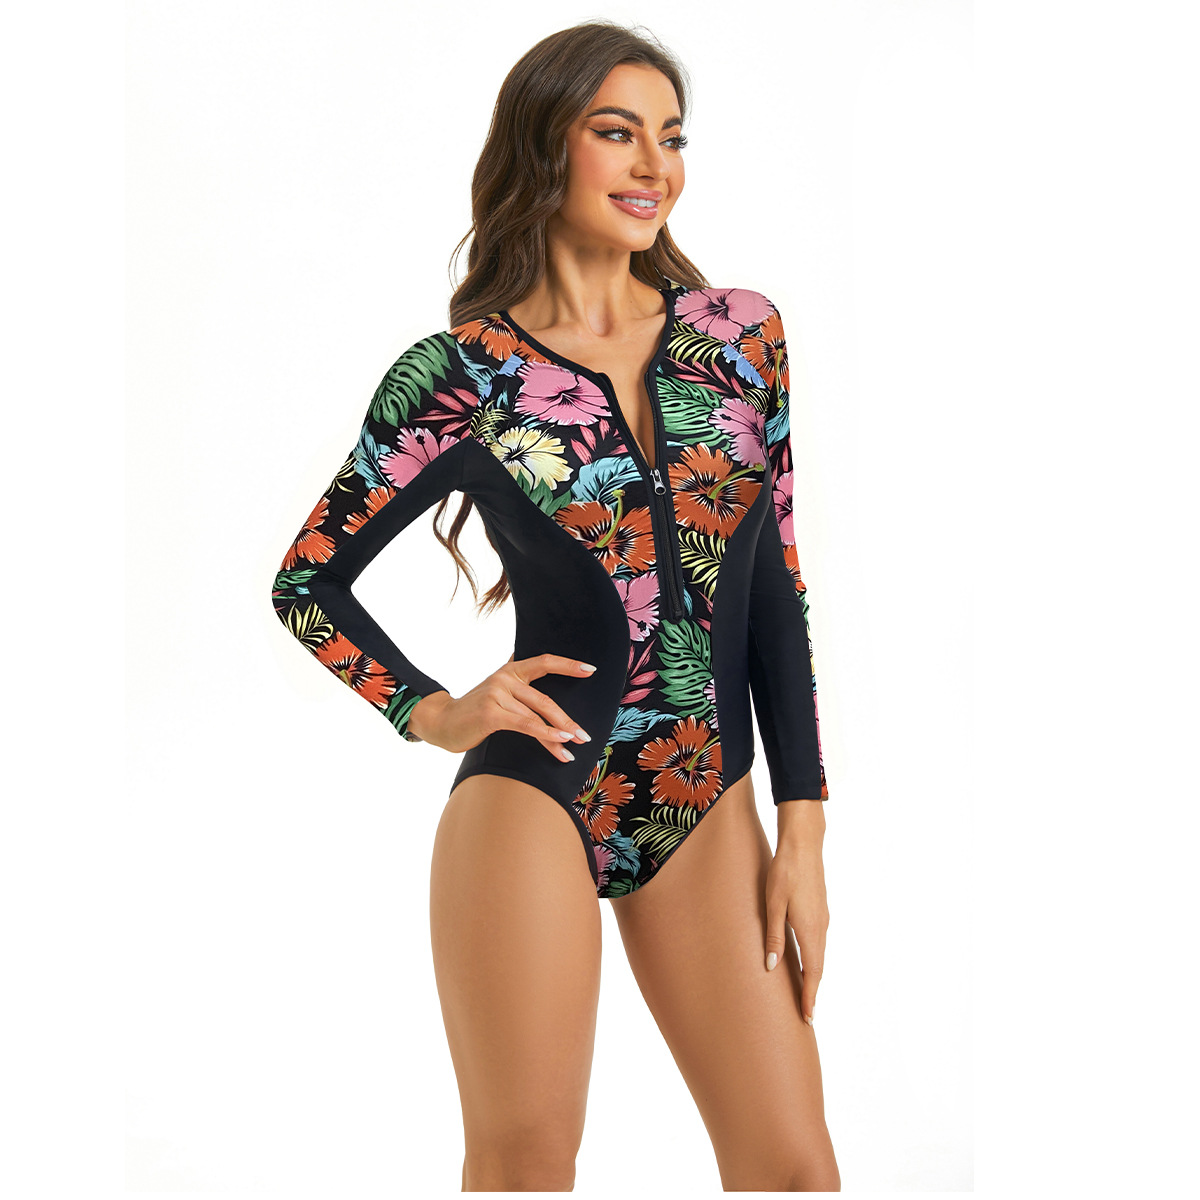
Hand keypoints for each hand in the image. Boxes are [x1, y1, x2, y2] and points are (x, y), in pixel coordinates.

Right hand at [407, 652, 595, 760]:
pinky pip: (525, 725)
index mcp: (510, 670)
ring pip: (537, 716)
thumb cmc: (473, 709)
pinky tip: (560, 744)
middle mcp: (504, 678)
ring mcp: (497, 694)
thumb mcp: (496, 689)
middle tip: (585, 735)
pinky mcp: (491, 713)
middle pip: (545, 699)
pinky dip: (545, 734)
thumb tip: (531, 661)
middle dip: (568, 719)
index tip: (591, 670)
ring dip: (559, 734)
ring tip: (575, 746)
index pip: (544, 662)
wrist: (441, 722)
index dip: (568, 664)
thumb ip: (515, 678)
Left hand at [764, 801, 828, 1025]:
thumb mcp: (773, 905)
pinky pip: (819, 941)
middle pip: (819, 967)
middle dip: (812, 991)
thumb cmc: (785, 872)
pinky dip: (814, 958)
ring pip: (820, 954)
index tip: (808, 1018)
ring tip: (804, 992)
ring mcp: (823, 918)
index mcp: (810, 930)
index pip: (813, 973)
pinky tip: (805, 959)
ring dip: (813, 975)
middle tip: (806, 1014)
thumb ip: (773, 936)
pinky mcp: (820, 909)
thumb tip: (772, 967)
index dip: (810, 996)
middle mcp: (821, 928)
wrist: (803, 844)